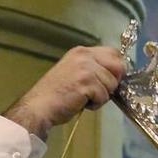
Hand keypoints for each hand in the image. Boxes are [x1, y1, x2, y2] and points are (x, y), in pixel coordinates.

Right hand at [3, 46, 126, 137]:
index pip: (114, 53)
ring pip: (112, 84)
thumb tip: (117, 74)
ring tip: (83, 97)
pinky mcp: (86, 82)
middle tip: (95, 91)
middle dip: (112, 82)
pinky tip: (80, 102)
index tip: (107, 80)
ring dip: (101, 96)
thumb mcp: (75, 72)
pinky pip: (104, 96)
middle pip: (119, 67)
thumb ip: (93, 68)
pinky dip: (95, 104)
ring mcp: (85, 68)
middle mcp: (84, 56)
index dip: (115, 69)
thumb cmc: (57, 94)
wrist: (39, 106)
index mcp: (82, 52)